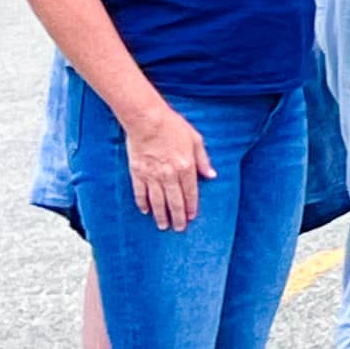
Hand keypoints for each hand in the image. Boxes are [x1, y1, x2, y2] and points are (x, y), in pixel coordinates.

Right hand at [125, 103, 212, 232]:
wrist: (147, 120)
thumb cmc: (173, 127)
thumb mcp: (195, 140)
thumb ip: (203, 160)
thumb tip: (212, 176)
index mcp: (186, 167)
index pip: (190, 193)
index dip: (191, 207)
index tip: (192, 217)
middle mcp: (169, 175)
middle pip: (174, 201)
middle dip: (178, 217)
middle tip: (179, 229)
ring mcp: (152, 175)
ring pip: (157, 201)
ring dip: (161, 215)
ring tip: (163, 226)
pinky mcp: (137, 172)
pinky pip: (140, 192)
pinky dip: (143, 203)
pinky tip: (146, 211)